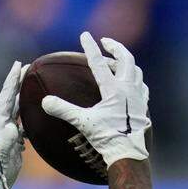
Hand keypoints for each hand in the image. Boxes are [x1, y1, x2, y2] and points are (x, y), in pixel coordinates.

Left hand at [0, 61, 24, 188]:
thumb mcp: (0, 142)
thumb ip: (6, 130)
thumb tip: (11, 122)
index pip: (7, 94)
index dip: (13, 79)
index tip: (19, 64)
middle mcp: (4, 123)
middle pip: (14, 99)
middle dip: (21, 84)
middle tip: (30, 69)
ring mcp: (10, 134)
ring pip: (20, 112)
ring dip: (27, 100)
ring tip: (35, 88)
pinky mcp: (16, 145)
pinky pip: (26, 128)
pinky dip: (31, 120)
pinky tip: (38, 117)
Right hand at [41, 31, 149, 168]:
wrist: (128, 153)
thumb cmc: (106, 138)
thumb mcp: (83, 123)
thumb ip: (64, 110)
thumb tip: (45, 102)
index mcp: (113, 89)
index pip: (99, 63)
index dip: (90, 48)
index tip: (85, 35)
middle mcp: (128, 88)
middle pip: (125, 59)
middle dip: (115, 47)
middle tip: (106, 42)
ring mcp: (137, 96)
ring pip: (135, 70)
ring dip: (126, 62)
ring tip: (117, 61)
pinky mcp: (142, 106)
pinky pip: (141, 86)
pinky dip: (135, 79)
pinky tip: (131, 83)